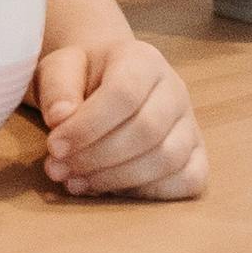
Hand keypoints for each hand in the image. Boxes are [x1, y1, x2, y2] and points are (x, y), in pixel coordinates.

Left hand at [30, 35, 207, 199]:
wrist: (101, 82)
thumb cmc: (79, 77)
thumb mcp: (56, 70)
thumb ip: (57, 88)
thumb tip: (60, 119)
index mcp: (143, 60)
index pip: (124, 94)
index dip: (87, 127)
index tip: (54, 147)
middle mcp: (175, 90)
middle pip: (147, 131)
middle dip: (97, 157)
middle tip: (57, 169)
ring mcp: (191, 124)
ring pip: (168, 160)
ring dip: (116, 179)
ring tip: (74, 182)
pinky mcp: (197, 155)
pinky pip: (188, 181)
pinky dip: (148, 192)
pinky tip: (109, 190)